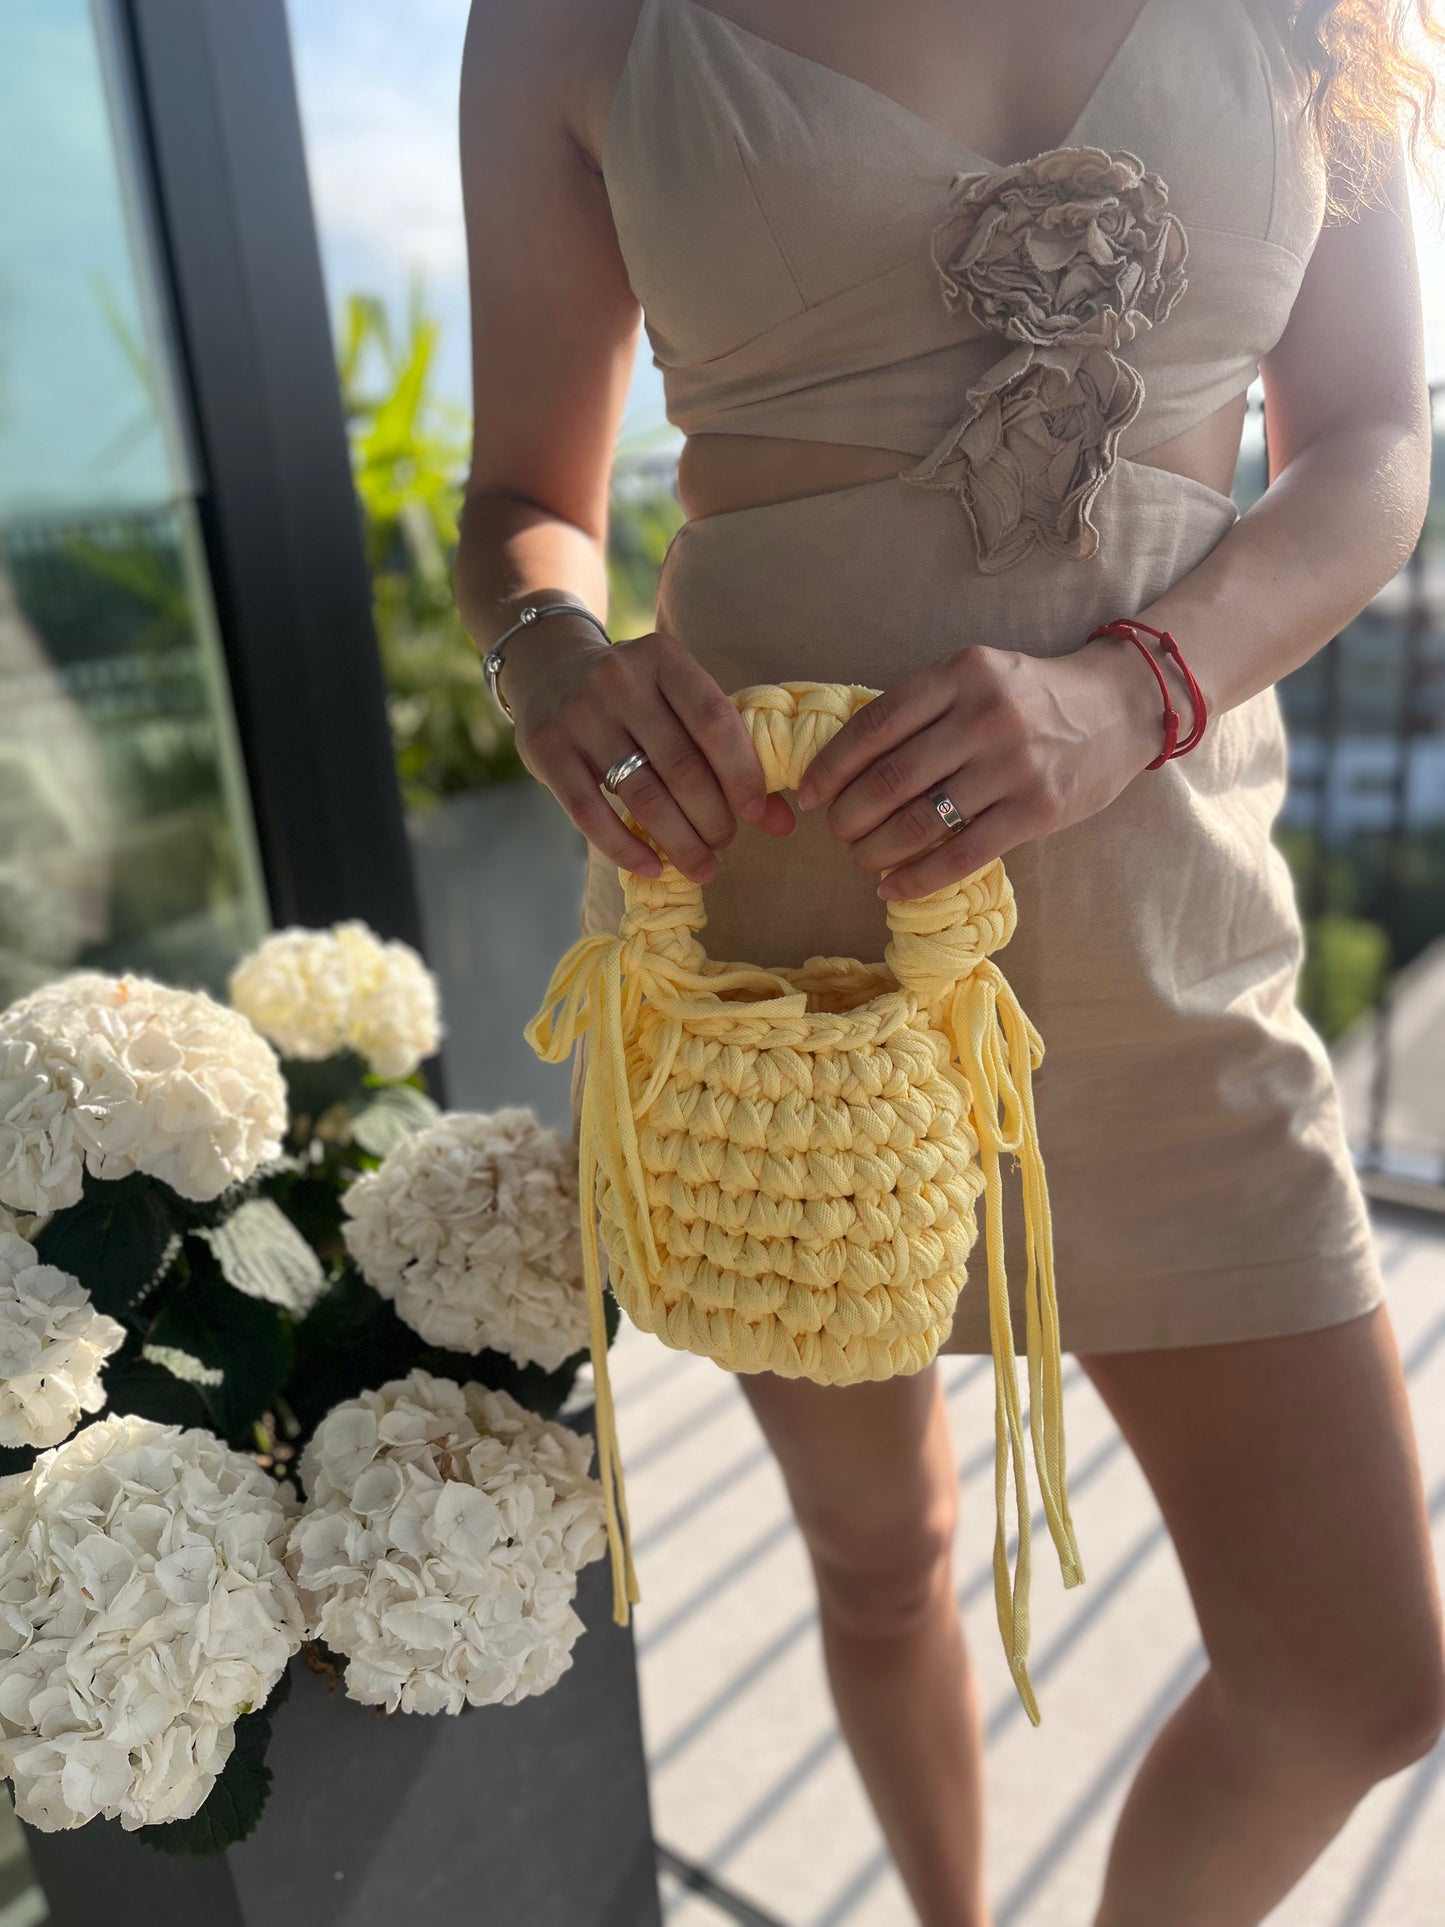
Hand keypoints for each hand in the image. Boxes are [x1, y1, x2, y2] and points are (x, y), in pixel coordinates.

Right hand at [503, 621, 793, 880]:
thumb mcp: (679, 703)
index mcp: (663, 659)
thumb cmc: (636, 697)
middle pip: (682, 766)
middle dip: (713, 817)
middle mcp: (619, 680)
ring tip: (702, 866)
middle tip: (725, 842)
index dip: (742, 774)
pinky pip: (591, 814)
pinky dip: (627, 849)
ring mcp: (579, 714)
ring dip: (680, 841)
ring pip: (642, 796)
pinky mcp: (548, 750)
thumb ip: (728, 752)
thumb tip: (783, 822)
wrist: (550, 670)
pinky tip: (653, 867)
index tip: (757, 813)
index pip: (715, 721)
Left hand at [795, 638, 1165, 899]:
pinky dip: (917, 877)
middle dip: (849, 815)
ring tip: (861, 857)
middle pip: (891, 779)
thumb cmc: (1032, 696)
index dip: (832, 767)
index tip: (808, 793)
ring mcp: (1013, 766)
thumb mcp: (977, 676)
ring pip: (921, 820)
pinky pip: (962, 855)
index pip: (875, 726)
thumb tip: (849, 764)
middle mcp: (984, 717)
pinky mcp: (1037, 810)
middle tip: (837, 831)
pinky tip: (892, 887)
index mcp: (959, 675)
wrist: (1120, 707)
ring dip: (876, 849)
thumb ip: (924, 709)